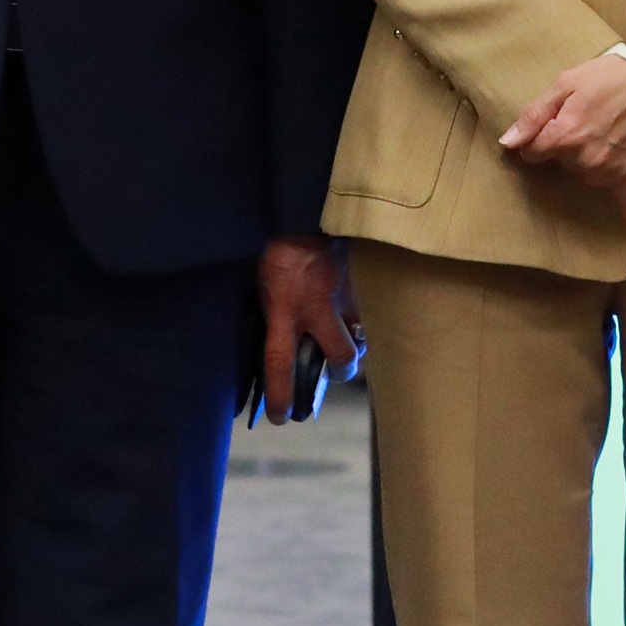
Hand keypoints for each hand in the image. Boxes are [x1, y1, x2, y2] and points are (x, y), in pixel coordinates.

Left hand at [251, 235, 359, 421]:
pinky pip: (365, 305)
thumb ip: (269, 313)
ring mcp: (342, 296)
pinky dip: (361, 310)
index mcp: (283, 310)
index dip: (281, 395)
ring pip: (359, 333)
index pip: (280, 364)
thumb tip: (271, 336)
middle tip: (337, 372)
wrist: (302, 207)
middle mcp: (315, 309)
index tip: (281, 417)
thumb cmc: (273, 246)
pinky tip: (354, 302)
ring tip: (351, 336)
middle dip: (342, 372)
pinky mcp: (359, 281)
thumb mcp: (260, 285)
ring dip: (355, 339)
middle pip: (340, 359)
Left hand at [499, 55, 625, 191]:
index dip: (539, 136)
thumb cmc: (613, 76)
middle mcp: (583, 159)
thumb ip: (534, 116)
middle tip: (586, 117)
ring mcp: (607, 171)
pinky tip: (618, 161)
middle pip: (558, 161)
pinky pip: (610, 187)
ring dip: (586, 157)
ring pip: (581, 172)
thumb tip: (507, 143)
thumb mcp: (566, 84)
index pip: (531, 152)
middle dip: (565, 144)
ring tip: (605, 129)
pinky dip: (611, 177)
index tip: (554, 123)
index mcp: (564, 136)